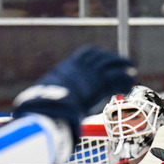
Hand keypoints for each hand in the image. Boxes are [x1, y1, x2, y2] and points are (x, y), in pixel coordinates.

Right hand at [12, 46, 134, 140]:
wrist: (50, 110)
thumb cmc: (43, 107)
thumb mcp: (45, 97)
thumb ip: (48, 98)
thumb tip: (31, 110)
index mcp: (68, 67)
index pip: (86, 53)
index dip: (97, 55)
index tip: (103, 60)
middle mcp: (81, 66)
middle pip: (101, 56)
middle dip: (113, 59)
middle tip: (124, 63)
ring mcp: (91, 73)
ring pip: (112, 64)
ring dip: (124, 66)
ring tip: (132, 70)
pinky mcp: (101, 83)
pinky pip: (118, 78)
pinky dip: (125, 81)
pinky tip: (129, 86)